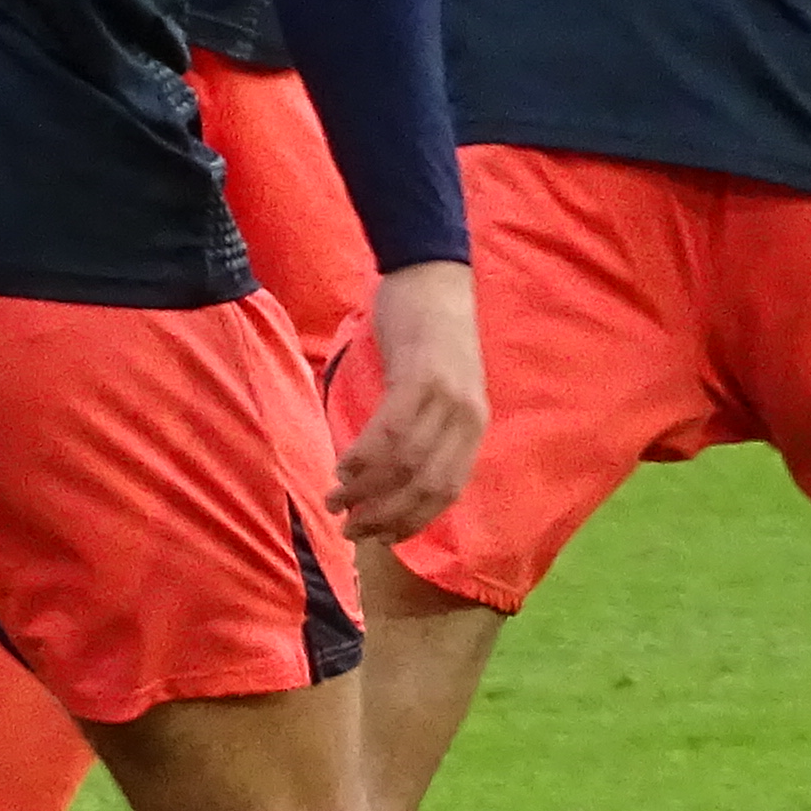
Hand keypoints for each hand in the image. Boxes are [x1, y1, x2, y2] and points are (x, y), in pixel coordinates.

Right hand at [332, 260, 483, 542]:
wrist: (433, 273)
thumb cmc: (427, 330)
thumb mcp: (438, 387)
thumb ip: (426, 427)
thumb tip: (392, 473)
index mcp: (474, 425)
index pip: (448, 490)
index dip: (412, 521)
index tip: (380, 537)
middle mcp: (467, 417)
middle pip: (427, 486)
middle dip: (386, 516)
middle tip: (351, 531)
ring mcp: (447, 398)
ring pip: (406, 464)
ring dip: (366, 491)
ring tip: (336, 501)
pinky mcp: (422, 377)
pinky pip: (390, 431)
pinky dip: (364, 457)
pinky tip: (342, 467)